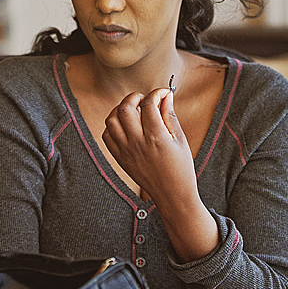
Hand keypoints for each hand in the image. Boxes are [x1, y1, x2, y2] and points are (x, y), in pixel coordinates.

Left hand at [102, 86, 197, 205]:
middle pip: (125, 108)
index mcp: (156, 137)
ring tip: (133, 110)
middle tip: (144, 99)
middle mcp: (137, 142)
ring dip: (120, 109)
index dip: (156, 93)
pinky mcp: (119, 158)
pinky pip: (107, 135)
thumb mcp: (180, 140)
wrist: (172, 194)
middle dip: (135, 96)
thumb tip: (166, 97)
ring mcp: (125, 150)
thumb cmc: (180, 168)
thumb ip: (170, 115)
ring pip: (111, 120)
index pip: (149, 104)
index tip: (163, 93)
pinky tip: (125, 125)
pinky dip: (113, 125)